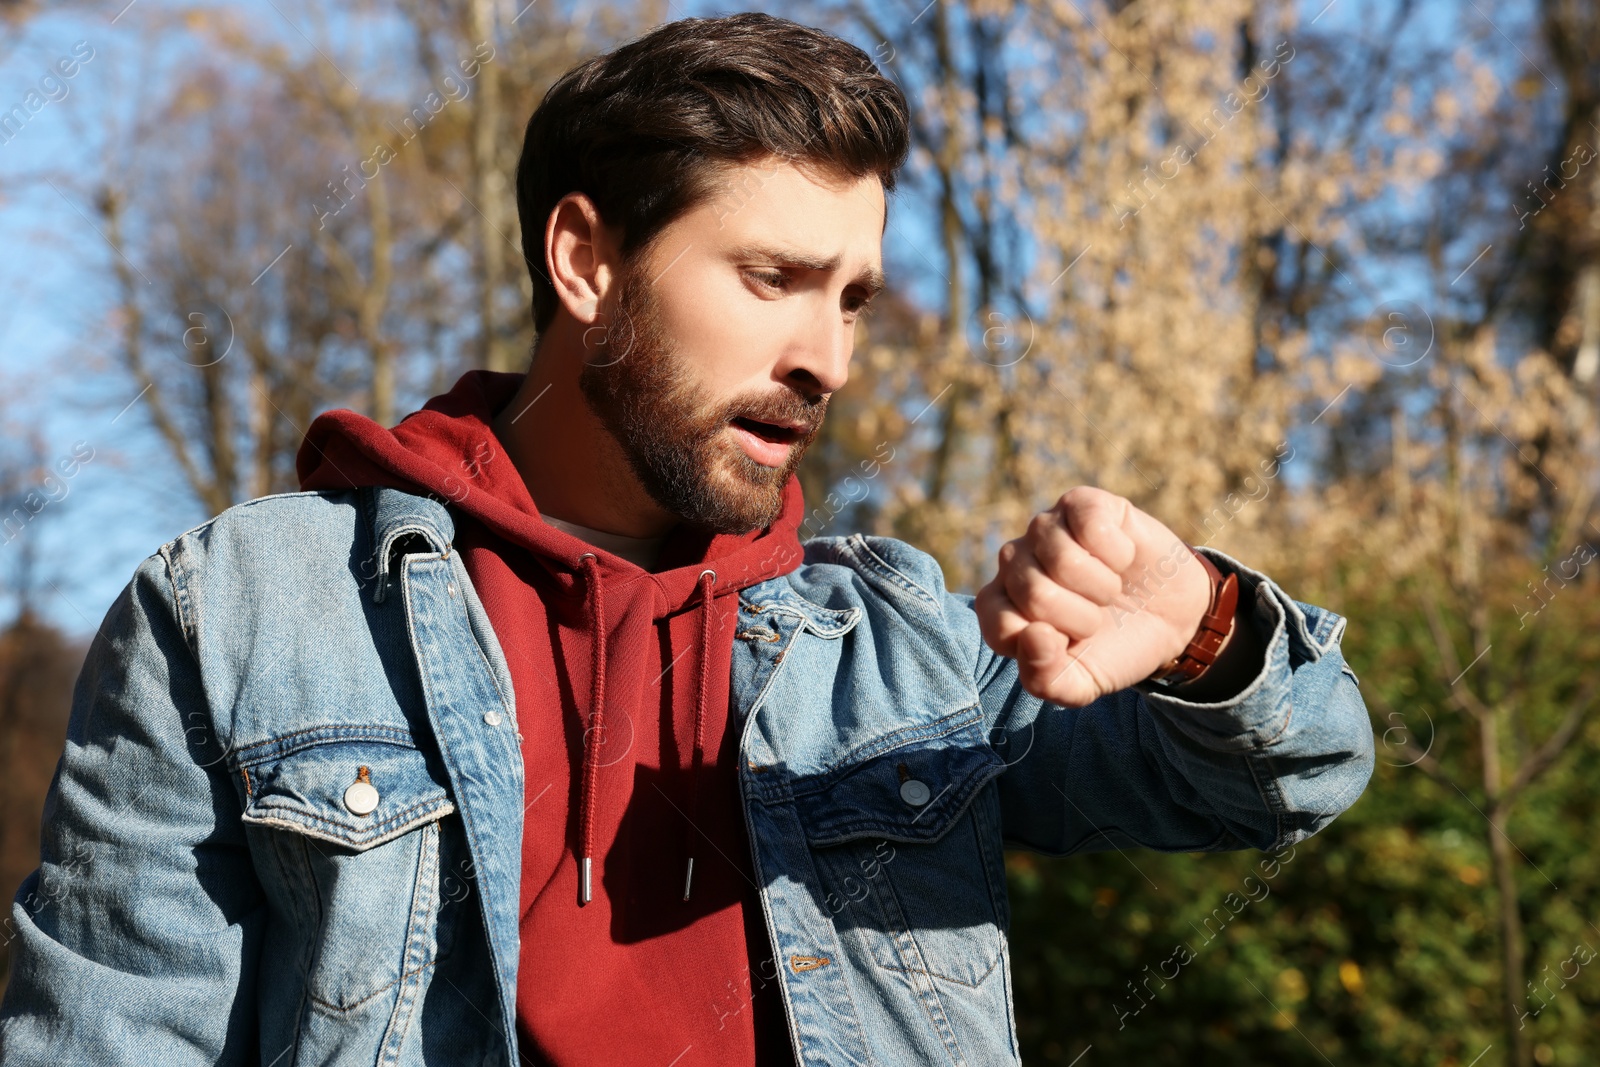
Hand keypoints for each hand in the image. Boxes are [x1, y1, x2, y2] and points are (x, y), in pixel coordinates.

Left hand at [974, 487, 1210, 706]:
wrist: (1171, 617)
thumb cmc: (1114, 647)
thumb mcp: (1081, 682)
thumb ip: (1045, 679)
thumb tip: (1032, 635)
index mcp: (1001, 607)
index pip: (1000, 626)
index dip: (1047, 645)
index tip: (1071, 644)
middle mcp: (1013, 562)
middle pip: (1034, 592)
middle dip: (1081, 618)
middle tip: (1097, 617)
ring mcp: (1045, 528)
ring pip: (1063, 559)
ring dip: (1103, 587)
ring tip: (1110, 589)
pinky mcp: (1081, 504)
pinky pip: (1091, 526)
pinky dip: (1119, 553)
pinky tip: (1122, 558)